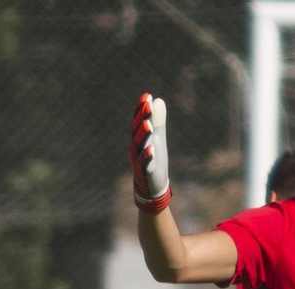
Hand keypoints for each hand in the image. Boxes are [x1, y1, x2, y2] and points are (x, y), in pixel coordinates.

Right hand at [129, 93, 170, 211]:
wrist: (150, 187)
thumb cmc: (153, 161)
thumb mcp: (157, 139)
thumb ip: (158, 121)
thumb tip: (158, 100)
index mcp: (138, 138)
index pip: (137, 121)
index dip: (141, 109)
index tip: (147, 96)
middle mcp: (135, 147)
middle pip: (136, 130)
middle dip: (142, 117)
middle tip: (147, 105)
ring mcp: (138, 160)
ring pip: (139, 146)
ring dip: (143, 135)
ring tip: (148, 124)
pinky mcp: (144, 173)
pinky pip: (144, 164)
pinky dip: (146, 157)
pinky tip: (152, 149)